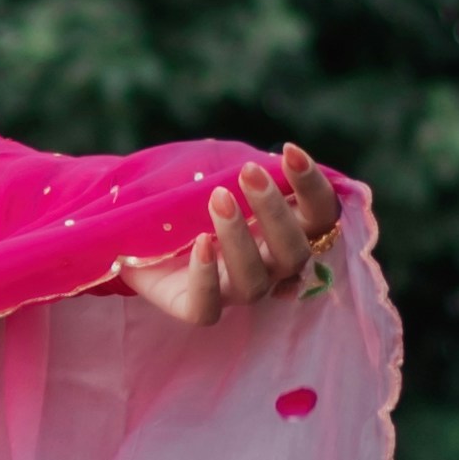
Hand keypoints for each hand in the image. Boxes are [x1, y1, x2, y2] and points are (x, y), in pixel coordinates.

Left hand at [111, 141, 344, 331]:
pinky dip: (205, 276)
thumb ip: (239, 167)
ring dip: (238, 237)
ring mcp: (234, 291)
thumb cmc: (189, 199)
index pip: (320, 216)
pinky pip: (207, 309)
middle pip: (294, 253)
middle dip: (275, 211)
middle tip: (249, 172)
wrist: (137, 232)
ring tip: (218, 197)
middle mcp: (268, 266)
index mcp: (283, 232)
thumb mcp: (214, 174)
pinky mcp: (196, 308)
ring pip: (254, 282)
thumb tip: (260, 155)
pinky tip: (198, 244)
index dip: (313, 187)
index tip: (289, 150)